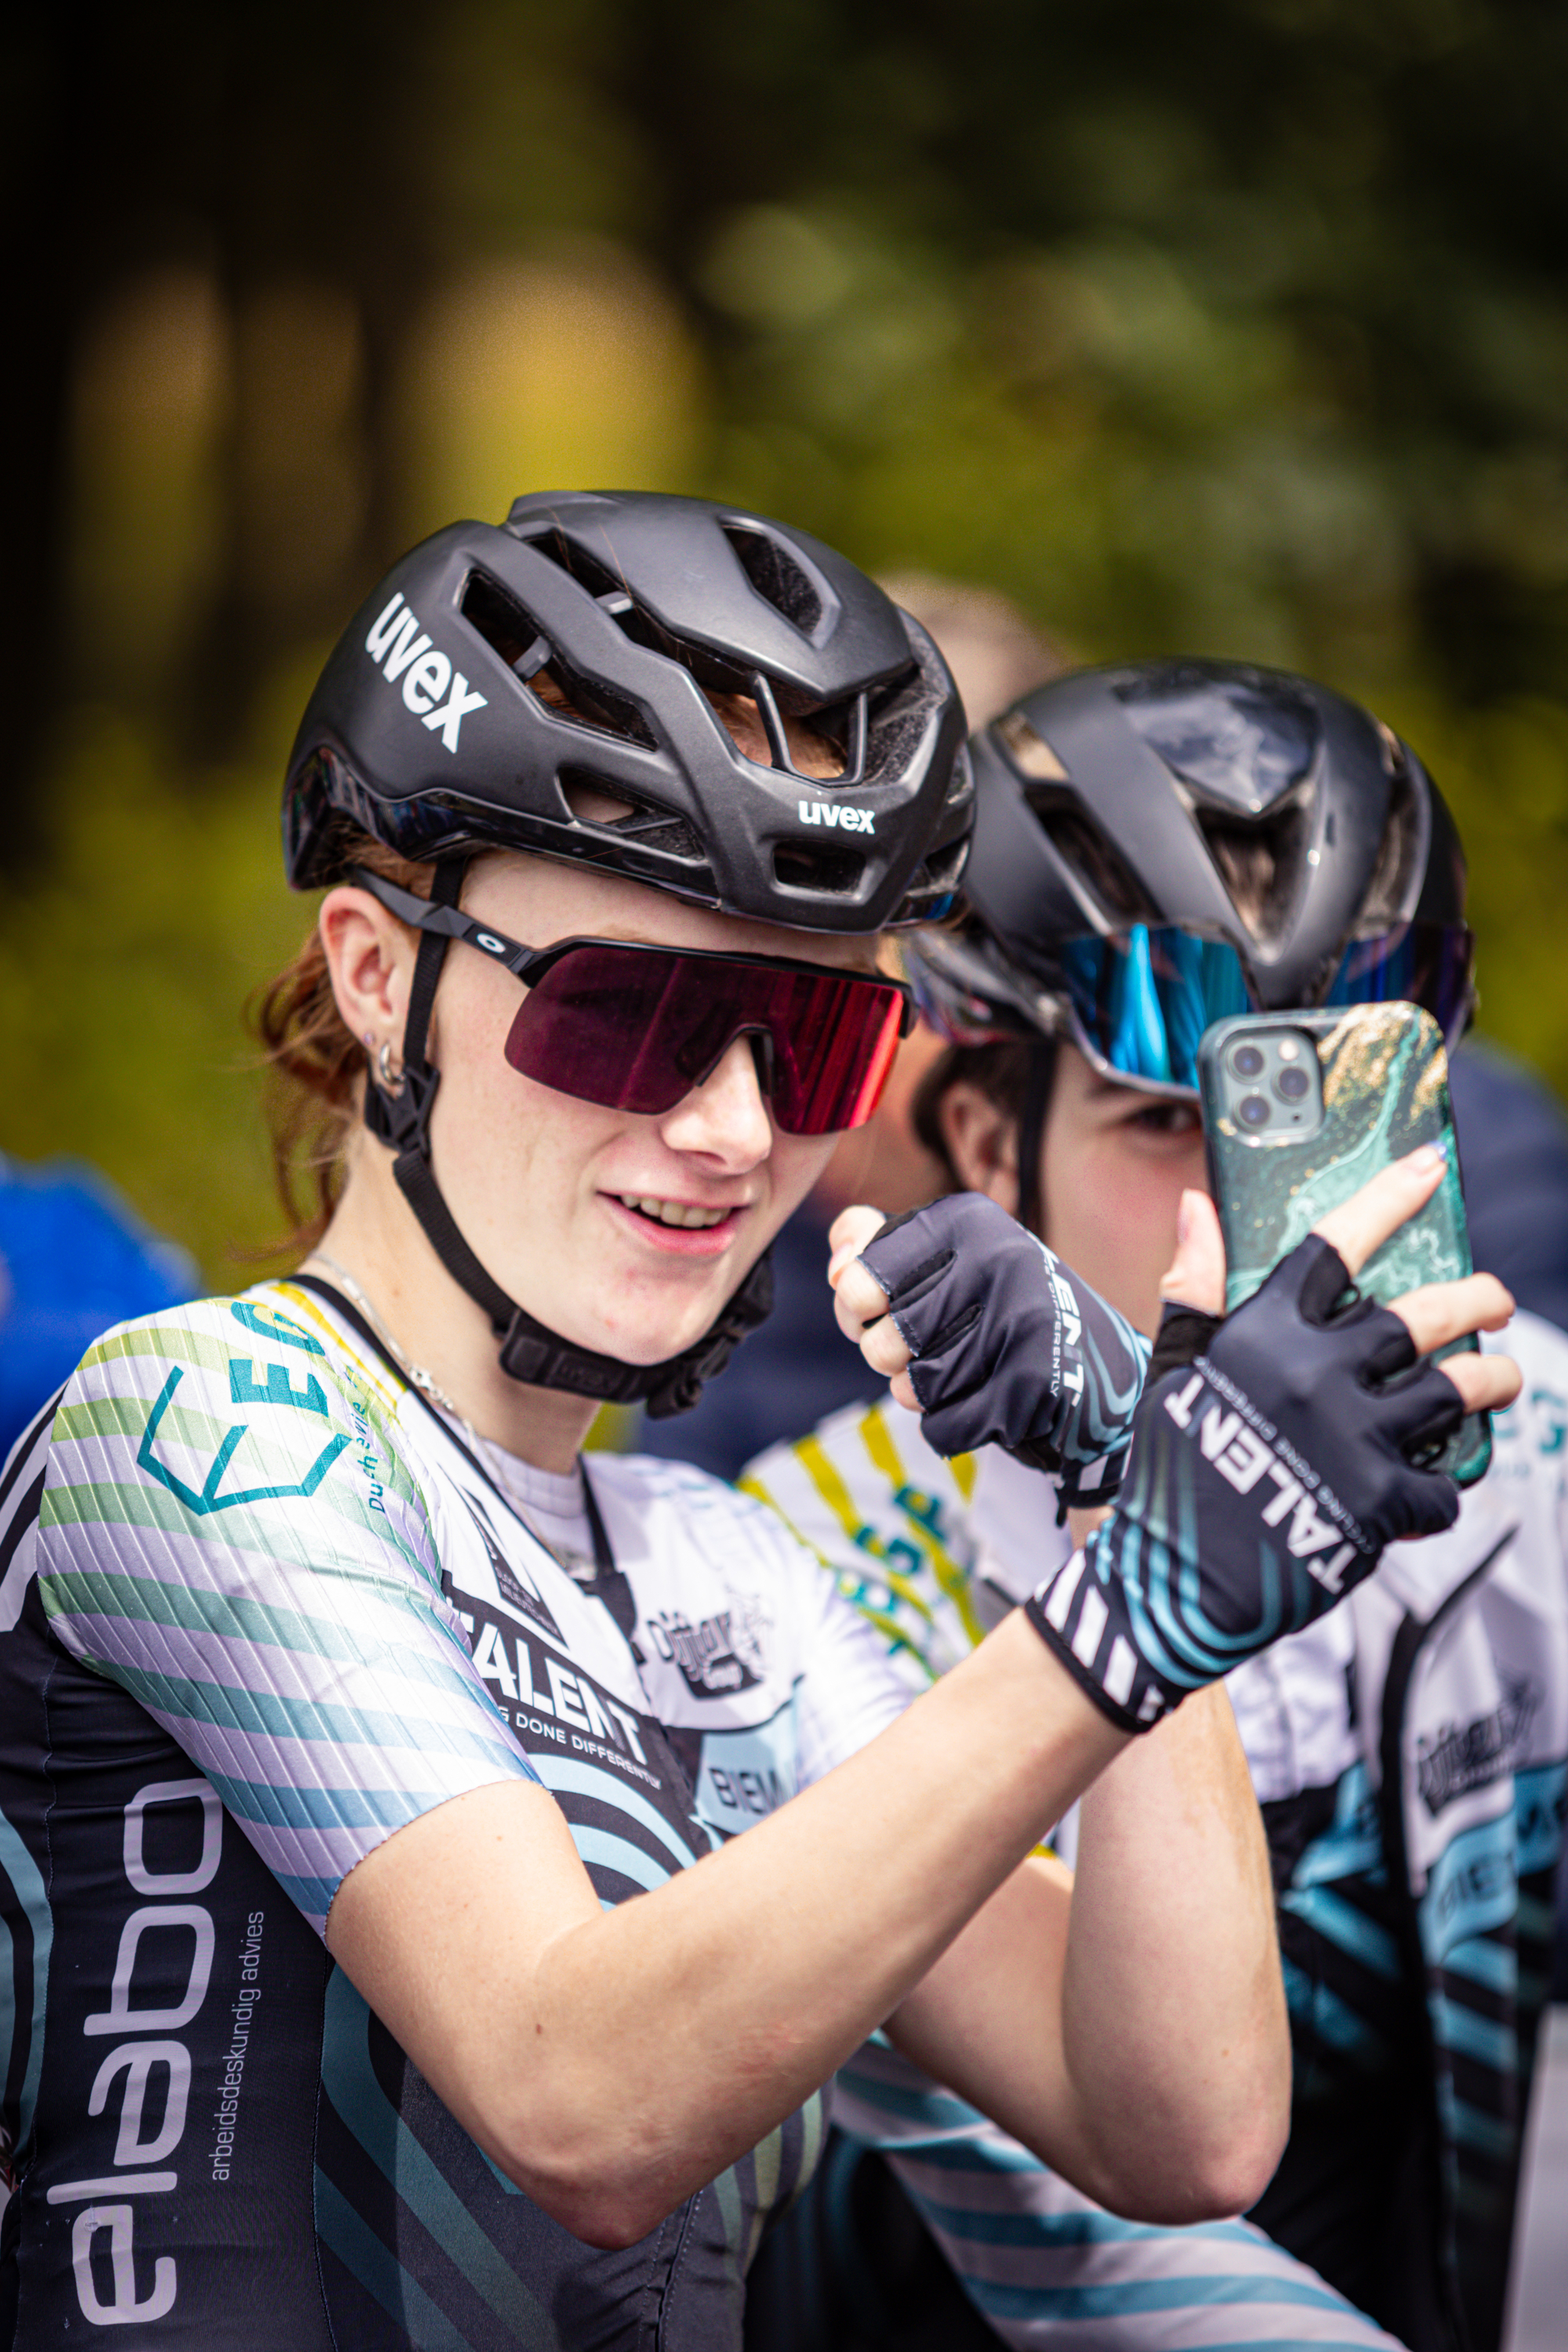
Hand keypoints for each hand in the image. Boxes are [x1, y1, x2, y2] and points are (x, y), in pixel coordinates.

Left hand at [827, 1194, 1148, 1501]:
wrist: (1096, 1364)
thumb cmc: (993, 1306)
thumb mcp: (937, 1258)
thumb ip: (871, 1246)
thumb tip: (839, 1268)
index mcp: (965, 1220)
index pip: (856, 1284)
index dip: (854, 1313)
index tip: (881, 1310)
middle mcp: (999, 1258)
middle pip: (881, 1345)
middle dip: (890, 1361)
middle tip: (925, 1349)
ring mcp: (1024, 1320)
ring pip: (914, 1390)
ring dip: (923, 1395)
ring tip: (959, 1372)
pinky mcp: (1038, 1381)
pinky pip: (945, 1426)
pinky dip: (951, 1427)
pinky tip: (981, 1402)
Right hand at [1025, 1146, 1519, 1732]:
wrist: (1174, 1581)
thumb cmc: (1170, 1469)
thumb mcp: (1173, 1370)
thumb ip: (1194, 1287)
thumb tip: (1196, 1207)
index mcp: (1263, 1334)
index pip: (1336, 1244)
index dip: (1390, 1198)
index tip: (1434, 1166)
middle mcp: (1315, 1374)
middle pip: (1423, 1314)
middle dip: (1477, 1299)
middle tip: (1494, 1300)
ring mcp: (1352, 1437)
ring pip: (1456, 1390)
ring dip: (1493, 1381)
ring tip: (1501, 1379)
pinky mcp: (1378, 1502)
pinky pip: (1441, 1483)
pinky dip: (1444, 1485)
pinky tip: (1434, 1486)